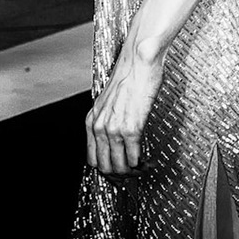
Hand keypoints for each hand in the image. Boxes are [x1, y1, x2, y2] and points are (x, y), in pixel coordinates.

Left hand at [85, 47, 163, 175]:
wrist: (138, 63)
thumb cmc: (127, 79)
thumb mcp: (108, 102)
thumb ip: (107, 121)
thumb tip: (114, 141)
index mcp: (92, 120)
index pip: (91, 159)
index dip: (106, 170)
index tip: (118, 172)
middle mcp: (99, 126)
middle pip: (104, 166)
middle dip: (119, 175)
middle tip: (132, 175)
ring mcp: (114, 128)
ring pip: (118, 166)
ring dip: (132, 172)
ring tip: (141, 169)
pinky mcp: (131, 127)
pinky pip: (134, 157)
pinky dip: (141, 164)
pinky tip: (147, 161)